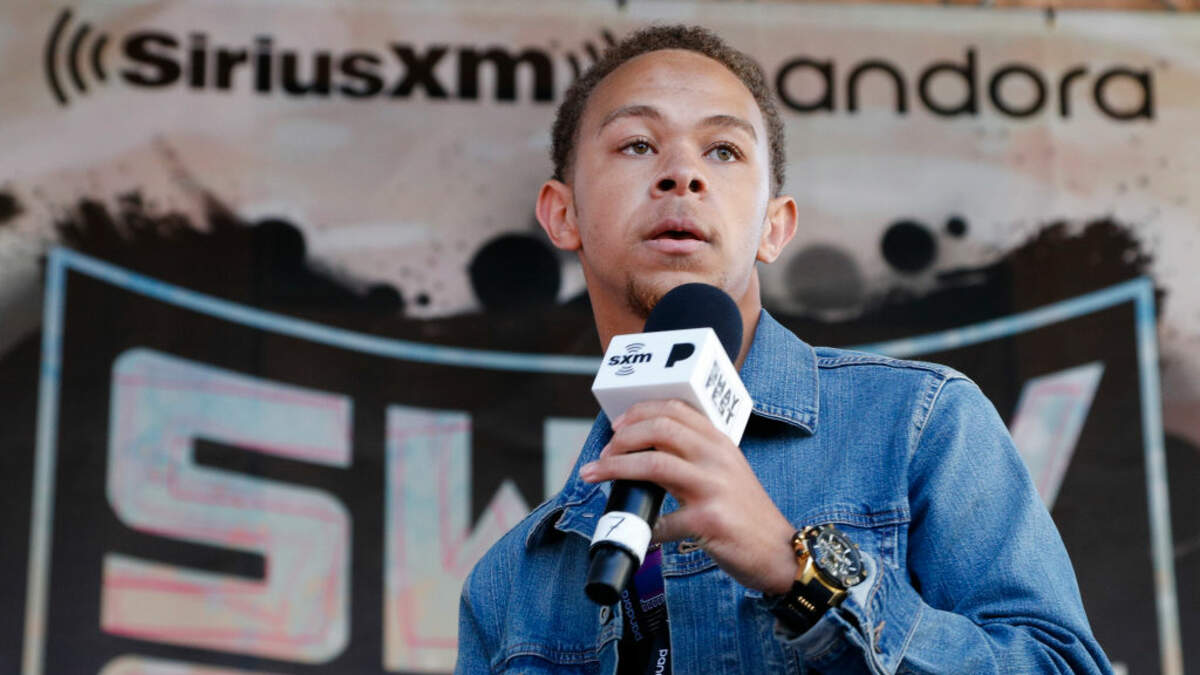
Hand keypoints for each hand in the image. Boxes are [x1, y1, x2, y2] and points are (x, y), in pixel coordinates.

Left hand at [579, 399, 797, 594]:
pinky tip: (635, 532)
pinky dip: (641, 526)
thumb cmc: (746, 514)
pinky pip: (661, 521)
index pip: (675, 409)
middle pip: (659, 429)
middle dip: (621, 438)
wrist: (779, 552)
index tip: (617, 425)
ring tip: (595, 475)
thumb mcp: (727, 472)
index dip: (639, 412)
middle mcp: (716, 458)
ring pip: (653, 465)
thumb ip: (695, 457)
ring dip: (615, 469)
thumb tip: (644, 453)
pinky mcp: (708, 521)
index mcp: (719, 442)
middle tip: (603, 454)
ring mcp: (713, 488)